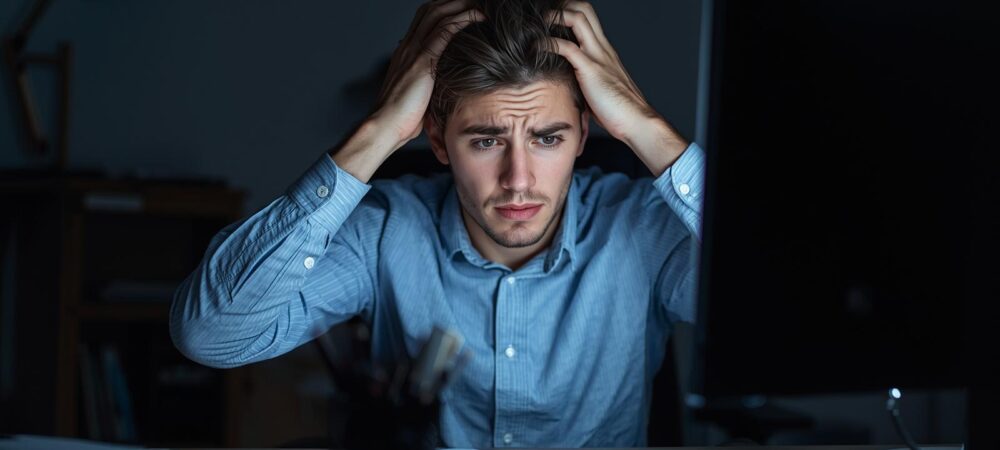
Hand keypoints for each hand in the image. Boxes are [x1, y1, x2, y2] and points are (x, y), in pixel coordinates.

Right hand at [371, 0, 482, 148]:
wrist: (385, 126)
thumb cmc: (401, 117)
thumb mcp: (415, 93)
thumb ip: (426, 82)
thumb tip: (439, 86)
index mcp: (405, 52)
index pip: (424, 18)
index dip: (444, 9)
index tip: (463, 9)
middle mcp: (407, 46)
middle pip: (431, 10)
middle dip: (454, 3)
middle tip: (475, 3)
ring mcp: (414, 51)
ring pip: (438, 14)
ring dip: (461, 6)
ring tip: (481, 5)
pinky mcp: (422, 62)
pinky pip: (445, 31)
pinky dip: (463, 20)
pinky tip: (478, 17)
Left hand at [547, 1, 686, 173]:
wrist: (636, 121)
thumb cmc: (618, 111)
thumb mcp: (599, 89)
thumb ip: (585, 80)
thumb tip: (568, 85)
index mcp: (604, 51)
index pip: (589, 18)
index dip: (569, 12)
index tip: (551, 19)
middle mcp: (602, 48)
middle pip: (585, 9)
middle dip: (563, 6)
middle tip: (545, 15)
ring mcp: (597, 56)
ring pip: (578, 18)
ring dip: (556, 16)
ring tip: (538, 24)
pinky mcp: (591, 70)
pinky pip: (567, 47)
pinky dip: (549, 43)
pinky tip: (536, 48)